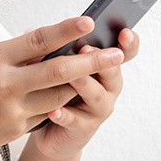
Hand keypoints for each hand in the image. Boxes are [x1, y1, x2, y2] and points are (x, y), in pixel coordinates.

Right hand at [0, 16, 122, 160]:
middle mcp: (5, 85)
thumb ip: (13, 53)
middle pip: (58, 70)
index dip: (66, 30)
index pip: (38, 40)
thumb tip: (48, 42)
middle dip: (91, 61)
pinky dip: (59, 102)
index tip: (89, 20)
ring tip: (101, 70)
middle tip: (115, 53)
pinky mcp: (17, 131)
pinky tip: (72, 93)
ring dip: (81, 83)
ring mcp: (13, 111)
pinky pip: (46, 113)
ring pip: (60, 95)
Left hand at [28, 26, 139, 160]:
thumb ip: (56, 49)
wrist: (53, 130)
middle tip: (85, 48)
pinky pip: (75, 121)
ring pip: (96, 95)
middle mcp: (108, 87)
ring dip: (84, 83)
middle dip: (99, 59)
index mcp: (106, 67)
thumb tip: (31, 31)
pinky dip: (64, 115)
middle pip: (112, 71)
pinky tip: (53, 110)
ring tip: (72, 76)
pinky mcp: (83, 128)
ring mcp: (98, 109)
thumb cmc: (59, 90)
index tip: (124, 32)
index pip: (125, 52)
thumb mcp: (61, 65)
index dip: (129, 43)